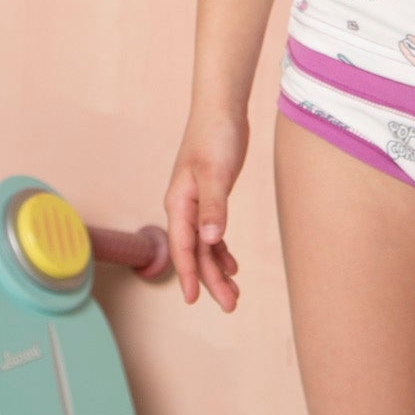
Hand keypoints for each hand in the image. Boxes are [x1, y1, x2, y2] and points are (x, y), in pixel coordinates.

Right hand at [166, 112, 247, 311]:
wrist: (221, 110)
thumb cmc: (215, 137)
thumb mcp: (216, 172)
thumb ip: (213, 207)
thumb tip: (210, 241)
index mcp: (179, 203)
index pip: (183, 247)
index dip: (189, 275)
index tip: (195, 300)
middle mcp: (183, 208)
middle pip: (195, 252)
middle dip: (211, 280)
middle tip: (231, 305)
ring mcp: (195, 204)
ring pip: (204, 246)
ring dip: (218, 269)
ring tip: (234, 294)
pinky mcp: (209, 199)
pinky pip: (211, 234)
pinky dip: (221, 251)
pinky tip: (232, 265)